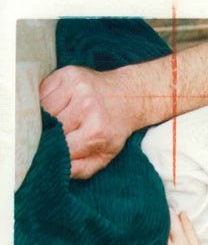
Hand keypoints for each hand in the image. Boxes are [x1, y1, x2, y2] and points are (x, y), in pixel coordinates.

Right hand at [39, 64, 142, 178]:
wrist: (127, 96)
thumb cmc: (113, 129)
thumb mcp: (105, 156)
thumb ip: (82, 168)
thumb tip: (58, 171)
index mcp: (97, 130)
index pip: (63, 147)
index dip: (54, 153)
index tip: (50, 155)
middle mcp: (86, 106)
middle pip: (51, 127)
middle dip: (48, 135)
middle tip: (51, 138)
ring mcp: (76, 87)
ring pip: (44, 107)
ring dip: (44, 117)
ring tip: (53, 122)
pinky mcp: (67, 73)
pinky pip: (43, 91)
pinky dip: (43, 101)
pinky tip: (54, 107)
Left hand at [149, 210, 206, 244]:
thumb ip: (189, 229)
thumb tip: (181, 212)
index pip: (171, 219)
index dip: (168, 210)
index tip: (168, 207)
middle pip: (157, 224)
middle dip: (157, 215)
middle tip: (156, 208)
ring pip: (149, 233)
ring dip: (149, 225)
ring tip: (150, 220)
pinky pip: (145, 244)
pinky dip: (145, 237)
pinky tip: (147, 234)